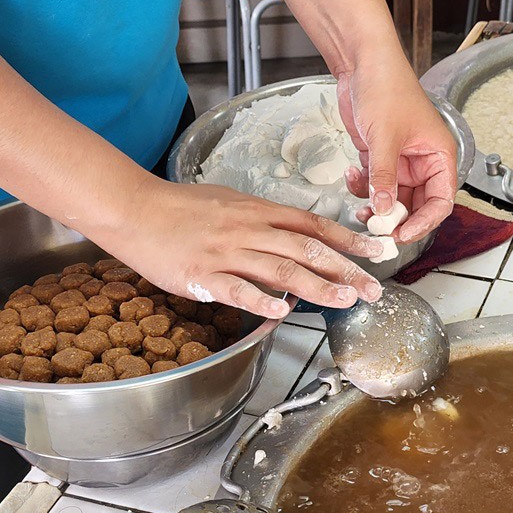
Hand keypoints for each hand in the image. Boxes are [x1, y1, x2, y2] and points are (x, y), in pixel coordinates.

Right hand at [91, 180, 384, 318]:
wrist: (134, 208)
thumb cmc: (181, 206)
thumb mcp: (231, 201)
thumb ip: (264, 218)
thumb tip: (295, 233)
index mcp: (258, 211)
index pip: (314, 225)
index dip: (349, 240)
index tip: (378, 253)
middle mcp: (249, 230)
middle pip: (307, 249)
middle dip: (346, 271)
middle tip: (373, 289)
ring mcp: (226, 252)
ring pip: (280, 269)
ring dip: (317, 287)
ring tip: (344, 301)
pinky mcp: (202, 275)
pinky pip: (236, 289)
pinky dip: (260, 301)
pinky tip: (282, 311)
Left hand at [337, 58, 457, 242]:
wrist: (361, 63)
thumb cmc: (387, 86)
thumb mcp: (385, 137)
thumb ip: (385, 177)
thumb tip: (385, 210)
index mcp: (439, 155)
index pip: (441, 202)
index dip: (424, 222)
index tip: (403, 234)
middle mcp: (423, 162)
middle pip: (416, 205)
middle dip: (396, 219)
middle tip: (377, 229)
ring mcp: (400, 161)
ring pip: (392, 199)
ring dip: (376, 207)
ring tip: (360, 209)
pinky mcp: (379, 157)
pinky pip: (374, 185)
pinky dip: (363, 188)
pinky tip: (352, 175)